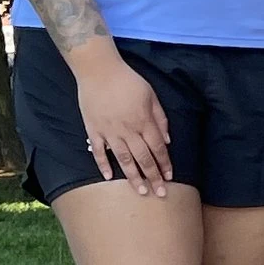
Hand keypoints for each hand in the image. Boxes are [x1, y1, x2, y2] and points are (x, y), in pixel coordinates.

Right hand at [71, 42, 172, 190]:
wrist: (99, 71)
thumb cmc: (128, 81)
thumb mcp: (151, 95)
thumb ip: (160, 118)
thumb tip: (167, 140)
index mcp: (144, 122)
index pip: (158, 149)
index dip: (165, 164)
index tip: (169, 177)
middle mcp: (128, 130)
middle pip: (143, 158)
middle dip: (153, 177)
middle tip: (160, 194)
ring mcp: (110, 132)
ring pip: (124, 159)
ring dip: (133, 177)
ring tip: (140, 191)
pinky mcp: (94, 130)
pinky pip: (99, 151)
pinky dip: (103, 165)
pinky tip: (109, 177)